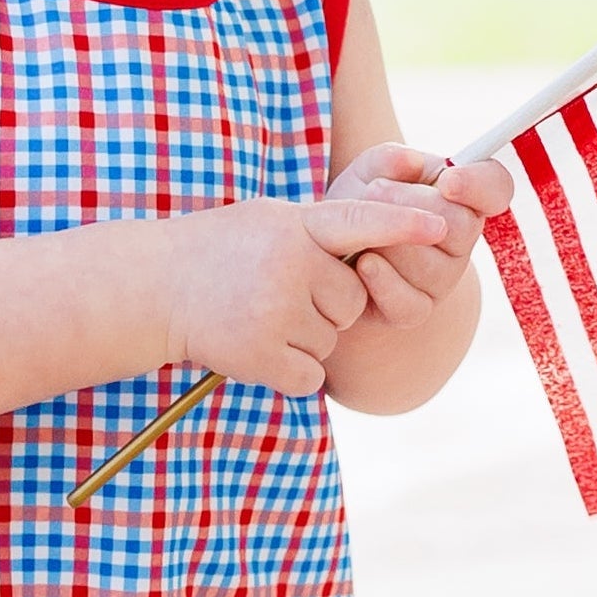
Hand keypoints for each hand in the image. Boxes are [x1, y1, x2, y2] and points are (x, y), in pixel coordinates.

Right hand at [161, 191, 456, 394]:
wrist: (154, 288)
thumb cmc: (218, 251)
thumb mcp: (269, 221)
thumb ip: (323, 227)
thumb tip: (383, 231)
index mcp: (295, 225)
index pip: (360, 221)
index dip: (402, 226)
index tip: (442, 226)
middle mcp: (288, 264)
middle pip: (352, 300)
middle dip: (325, 304)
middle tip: (275, 292)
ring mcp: (274, 311)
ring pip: (331, 339)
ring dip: (303, 337)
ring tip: (257, 314)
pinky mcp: (262, 355)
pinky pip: (311, 375)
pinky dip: (290, 370)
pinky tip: (256, 347)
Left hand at [323, 145, 512, 332]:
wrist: (331, 249)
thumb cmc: (358, 203)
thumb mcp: (366, 171)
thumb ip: (388, 159)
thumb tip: (411, 161)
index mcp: (461, 198)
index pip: (496, 187)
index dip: (479, 183)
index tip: (448, 180)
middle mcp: (460, 240)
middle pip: (463, 226)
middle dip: (413, 205)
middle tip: (375, 191)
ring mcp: (441, 279)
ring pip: (433, 265)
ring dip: (390, 241)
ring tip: (362, 229)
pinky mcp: (415, 309)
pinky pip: (410, 302)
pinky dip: (383, 281)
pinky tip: (363, 263)